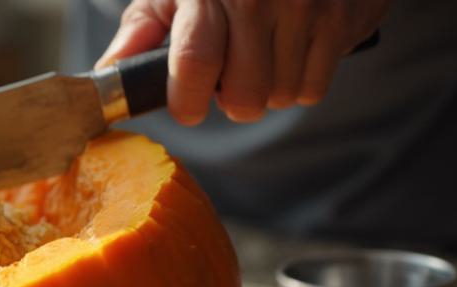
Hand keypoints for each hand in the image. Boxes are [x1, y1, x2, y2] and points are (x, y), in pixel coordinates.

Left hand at [97, 0, 388, 124]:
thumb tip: (110, 73)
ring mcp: (309, 6)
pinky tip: (292, 46)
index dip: (186, 101)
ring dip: (267, 89)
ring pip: (281, 97)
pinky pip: (315, 87)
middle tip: (230, 74)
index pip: (195, 64)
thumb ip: (142, 29)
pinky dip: (301, 79)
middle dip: (231, 98)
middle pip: (244, 98)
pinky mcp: (346, 17)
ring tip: (262, 53)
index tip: (185, 107)